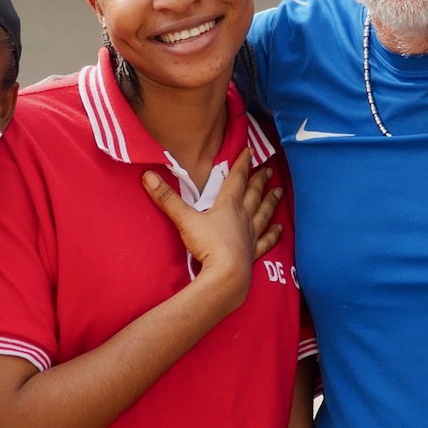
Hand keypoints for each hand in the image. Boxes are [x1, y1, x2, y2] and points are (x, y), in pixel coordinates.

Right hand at [142, 152, 280, 304]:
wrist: (226, 276)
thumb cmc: (208, 246)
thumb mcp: (185, 220)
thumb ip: (167, 199)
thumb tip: (148, 176)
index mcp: (228, 205)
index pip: (237, 179)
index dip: (242, 164)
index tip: (249, 151)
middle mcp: (243, 217)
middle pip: (253, 194)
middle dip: (260, 180)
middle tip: (269, 169)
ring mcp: (250, 236)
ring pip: (264, 214)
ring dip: (271, 202)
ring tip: (279, 192)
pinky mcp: (253, 253)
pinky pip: (266, 240)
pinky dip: (273, 234)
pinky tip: (280, 229)